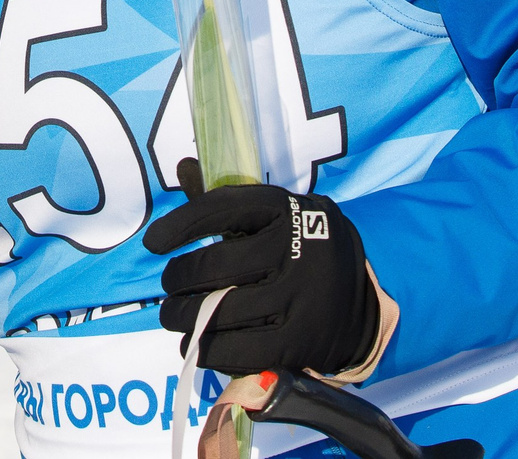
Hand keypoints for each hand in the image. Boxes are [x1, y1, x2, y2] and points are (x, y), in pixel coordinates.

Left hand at [144, 159, 389, 378]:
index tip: (152, 242)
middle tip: (168, 288)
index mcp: (285, 210)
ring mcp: (300, 299)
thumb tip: (185, 167)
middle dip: (177, 279)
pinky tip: (196, 345)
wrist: (364, 298)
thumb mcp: (274, 217)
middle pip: (214, 266)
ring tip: (173, 316)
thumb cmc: (301, 251)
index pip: (221, 208)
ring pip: (220, 311)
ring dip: (183, 317)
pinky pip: (238, 351)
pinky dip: (207, 350)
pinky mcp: (300, 343)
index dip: (181, 224)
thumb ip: (227, 201)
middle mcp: (296, 250)